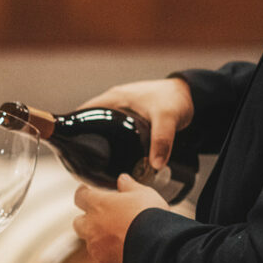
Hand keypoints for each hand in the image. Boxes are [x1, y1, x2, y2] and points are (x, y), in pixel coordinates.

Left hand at [72, 175, 167, 262]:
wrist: (158, 249)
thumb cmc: (150, 218)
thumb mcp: (144, 193)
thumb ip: (130, 186)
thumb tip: (123, 180)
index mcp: (98, 205)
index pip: (80, 196)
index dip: (84, 193)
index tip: (87, 191)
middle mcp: (92, 227)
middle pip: (78, 222)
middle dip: (87, 219)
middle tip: (101, 216)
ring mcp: (97, 248)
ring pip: (90, 242)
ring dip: (98, 238)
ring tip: (117, 236)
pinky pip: (103, 257)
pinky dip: (110, 254)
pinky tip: (124, 250)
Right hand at [77, 77, 194, 169]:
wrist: (193, 95)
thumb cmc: (177, 99)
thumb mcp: (167, 118)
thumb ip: (161, 140)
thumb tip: (155, 165)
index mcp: (114, 98)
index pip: (83, 113)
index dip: (73, 127)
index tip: (68, 147)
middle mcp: (114, 103)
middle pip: (89, 123)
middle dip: (83, 141)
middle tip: (80, 164)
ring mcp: (122, 112)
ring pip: (101, 130)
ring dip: (97, 143)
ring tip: (92, 166)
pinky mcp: (132, 120)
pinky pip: (113, 133)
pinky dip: (109, 144)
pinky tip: (111, 160)